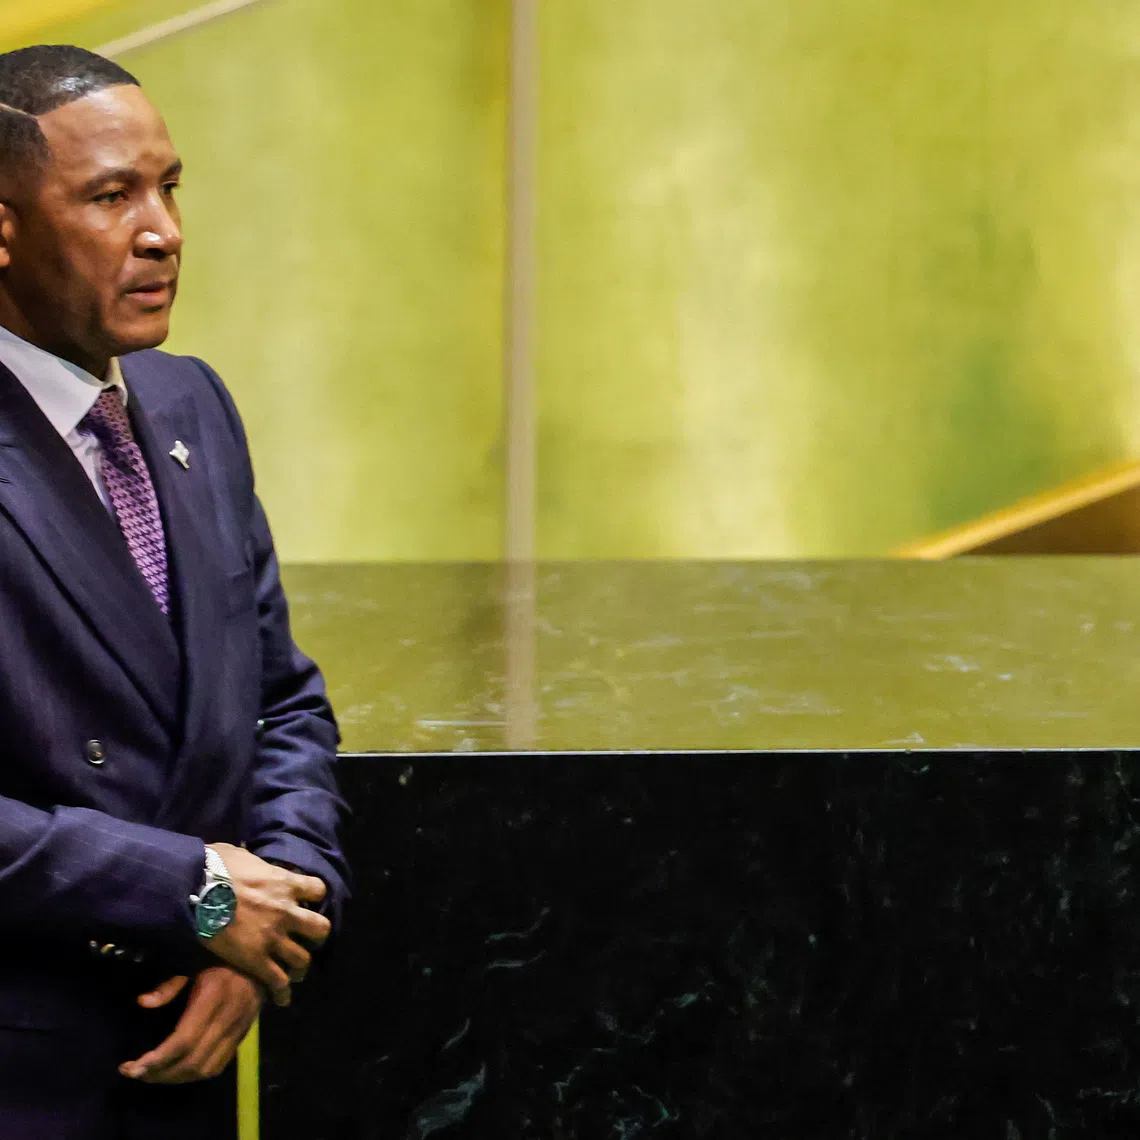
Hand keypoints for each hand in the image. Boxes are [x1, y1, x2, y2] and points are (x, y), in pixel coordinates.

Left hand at [119, 966, 263, 1083]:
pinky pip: (219, 1065)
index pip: (184, 1040)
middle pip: (193, 1061)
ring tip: (153, 1074)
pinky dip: (196, 1074)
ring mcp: (239, 1028)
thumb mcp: (195, 959)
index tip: (132, 1067)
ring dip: (177, 1079)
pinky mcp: (244, 1035)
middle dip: (160, 1074)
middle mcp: (229, 1017)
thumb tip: (143, 1003)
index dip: (157, 1059)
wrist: (266, 954)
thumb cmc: (224, 953)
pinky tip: (178, 1069)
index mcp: (215, 996)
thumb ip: (171, 983)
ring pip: (206, 1069)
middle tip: (135, 1073)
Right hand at [202, 843, 329, 1007]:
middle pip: (321, 929)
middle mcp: (287, 912)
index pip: (318, 890)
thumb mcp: (239, 854)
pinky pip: (278, 982)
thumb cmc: (213, 867)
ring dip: (300, 966)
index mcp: (285, 883)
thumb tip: (245, 855)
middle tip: (305, 939)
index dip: (314, 896)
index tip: (306, 901)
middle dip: (316, 936)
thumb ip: (251, 861)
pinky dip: (282, 992)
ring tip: (295, 972)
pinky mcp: (256, 960)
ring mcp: (273, 938)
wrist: (192, 891)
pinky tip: (282, 998)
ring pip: (302, 960)